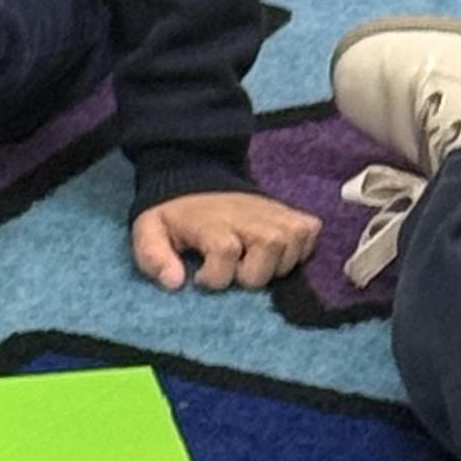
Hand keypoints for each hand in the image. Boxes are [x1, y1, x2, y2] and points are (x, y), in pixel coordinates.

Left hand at [131, 190, 321, 293]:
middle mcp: (248, 215)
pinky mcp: (291, 212)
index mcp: (212, 221)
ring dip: (275, 266)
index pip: (226, 251)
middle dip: (252, 274)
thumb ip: (153, 257)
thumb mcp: (149, 232)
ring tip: (253, 263)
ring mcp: (274, 212)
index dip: (215, 276)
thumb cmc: (176, 215)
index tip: (201, 278)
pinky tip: (277, 253)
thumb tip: (175, 283)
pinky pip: (310, 233)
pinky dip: (299, 249)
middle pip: (269, 248)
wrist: (195, 178)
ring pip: (292, 245)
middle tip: (234, 271)